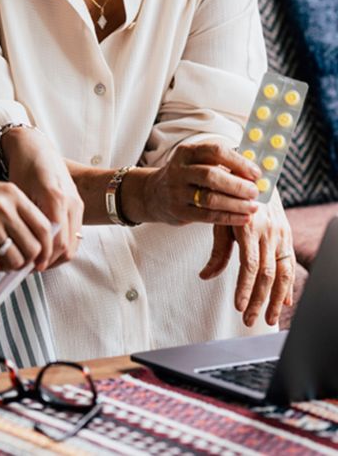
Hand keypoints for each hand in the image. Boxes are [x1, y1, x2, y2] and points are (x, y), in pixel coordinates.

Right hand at [0, 169, 54, 276]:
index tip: (39, 260)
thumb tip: (37, 249)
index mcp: (12, 194)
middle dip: (25, 262)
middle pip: (33, 247)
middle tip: (12, 262)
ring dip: (6, 267)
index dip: (46, 248)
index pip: (44, 227)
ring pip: (15, 260)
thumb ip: (15, 214)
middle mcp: (3, 207)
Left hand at [1, 126, 83, 267]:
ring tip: (35, 260)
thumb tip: (20, 251)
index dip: (44, 260)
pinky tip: (44, 247)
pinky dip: (62, 245)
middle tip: (29, 268)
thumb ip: (24, 222)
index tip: (28, 268)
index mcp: (56, 199)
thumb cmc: (24, 168)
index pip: (58, 242)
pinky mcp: (78, 205)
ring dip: (56, 256)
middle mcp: (72, 203)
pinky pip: (74, 234)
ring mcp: (78, 204)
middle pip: (68, 248)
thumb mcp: (18, 194)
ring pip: (74, 244)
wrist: (36, 148)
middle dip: (49, 262)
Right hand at [141, 139, 260, 225]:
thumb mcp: (195, 162)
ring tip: (253, 206)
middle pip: (212, 175)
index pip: (215, 151)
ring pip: (210, 198)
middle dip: (238, 185)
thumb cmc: (185, 176)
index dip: (238, 162)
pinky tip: (243, 218)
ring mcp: (177, 192)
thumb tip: (254, 172)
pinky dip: (228, 217)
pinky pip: (207, 216)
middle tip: (255, 191)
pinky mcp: (179, 211)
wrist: (154, 193)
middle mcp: (179, 170)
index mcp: (186, 152)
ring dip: (236, 203)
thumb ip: (220, 164)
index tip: (256, 173)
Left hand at [200, 194, 294, 325]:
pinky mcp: (287, 236)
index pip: (249, 265)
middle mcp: (269, 232)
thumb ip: (217, 250)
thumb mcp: (220, 219)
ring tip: (269, 319)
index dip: (245, 287)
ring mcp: (281, 235)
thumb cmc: (232, 198)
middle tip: (249, 320)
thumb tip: (205, 276)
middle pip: (266, 274)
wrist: (255, 175)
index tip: (239, 306)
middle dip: (258, 300)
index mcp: (250, 227)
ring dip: (276, 299)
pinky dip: (289, 285)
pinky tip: (285, 302)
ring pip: (283, 273)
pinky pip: (290, 264)